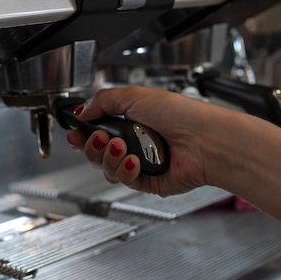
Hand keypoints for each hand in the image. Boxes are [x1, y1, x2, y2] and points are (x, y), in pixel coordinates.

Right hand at [67, 86, 228, 196]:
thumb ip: (102, 101)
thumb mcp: (135, 96)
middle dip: (92, 146)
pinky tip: (135, 161)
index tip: (75, 132)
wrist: (205, 141)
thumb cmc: (181, 115)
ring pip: (106, 168)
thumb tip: (81, 111)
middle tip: (99, 138)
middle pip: (96, 152)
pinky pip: (124, 180)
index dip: (83, 134)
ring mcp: (140, 163)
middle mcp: (134, 142)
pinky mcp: (148, 182)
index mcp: (131, 121)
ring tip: (122, 146)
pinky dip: (125, 170)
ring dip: (109, 157)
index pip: (96, 131)